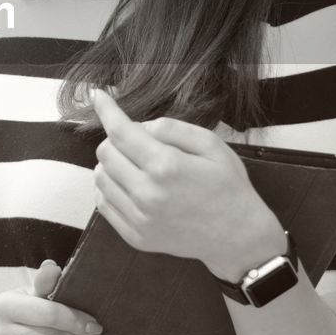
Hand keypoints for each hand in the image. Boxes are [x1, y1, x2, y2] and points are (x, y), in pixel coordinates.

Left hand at [90, 89, 285, 280]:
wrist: (237, 237)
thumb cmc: (228, 186)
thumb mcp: (211, 145)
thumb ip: (172, 129)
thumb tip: (139, 127)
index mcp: (166, 166)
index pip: (120, 131)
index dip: (106, 110)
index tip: (98, 97)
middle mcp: (147, 194)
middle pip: (105, 153)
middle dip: (115, 139)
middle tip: (137, 141)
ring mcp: (139, 219)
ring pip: (100, 178)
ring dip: (112, 164)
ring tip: (136, 165)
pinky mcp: (136, 237)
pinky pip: (104, 204)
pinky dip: (110, 188)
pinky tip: (130, 185)